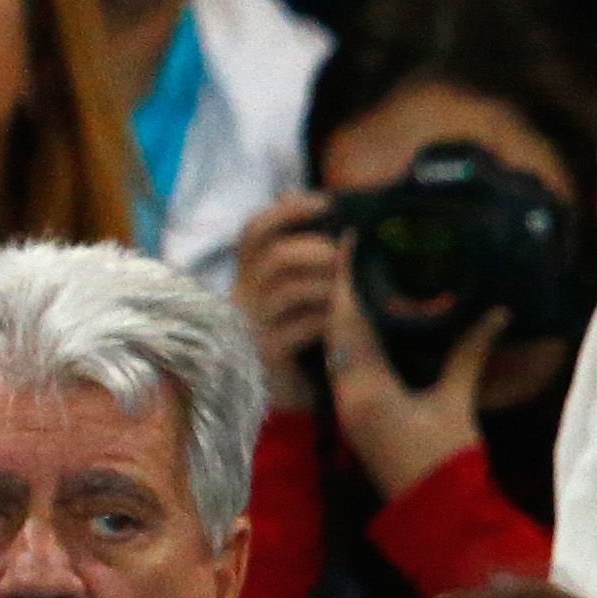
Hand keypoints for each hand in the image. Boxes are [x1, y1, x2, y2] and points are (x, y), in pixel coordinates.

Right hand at [229, 191, 336, 412]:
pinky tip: (347, 323)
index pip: (255, 231)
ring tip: (353, 294)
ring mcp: (252, 326)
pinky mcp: (268, 354)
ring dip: (331, 286)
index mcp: (249, 275)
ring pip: (291, 289)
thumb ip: (306, 253)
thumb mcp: (302, 289)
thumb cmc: (302, 335)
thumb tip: (316, 205)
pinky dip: (331, 319)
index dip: (288, 211)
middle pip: (275, 256)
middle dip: (319, 252)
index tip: (327, 202)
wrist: (291, 395)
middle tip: (348, 261)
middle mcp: (243, 296)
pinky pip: (304, 325)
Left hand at [324, 257, 499, 501]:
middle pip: (335, 330)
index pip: (349, 322)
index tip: (351, 243)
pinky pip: (342, 364)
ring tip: (358, 276)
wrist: (433, 513)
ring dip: (343, 313)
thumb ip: (469, 354)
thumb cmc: (446, 459)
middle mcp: (346, 393)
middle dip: (342, 289)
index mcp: (366, 387)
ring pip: (335, 346)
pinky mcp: (353, 414)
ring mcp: (346, 405)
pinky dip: (350, 338)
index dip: (349, 280)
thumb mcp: (457, 402)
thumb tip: (495, 312)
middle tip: (353, 251)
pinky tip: (363, 322)